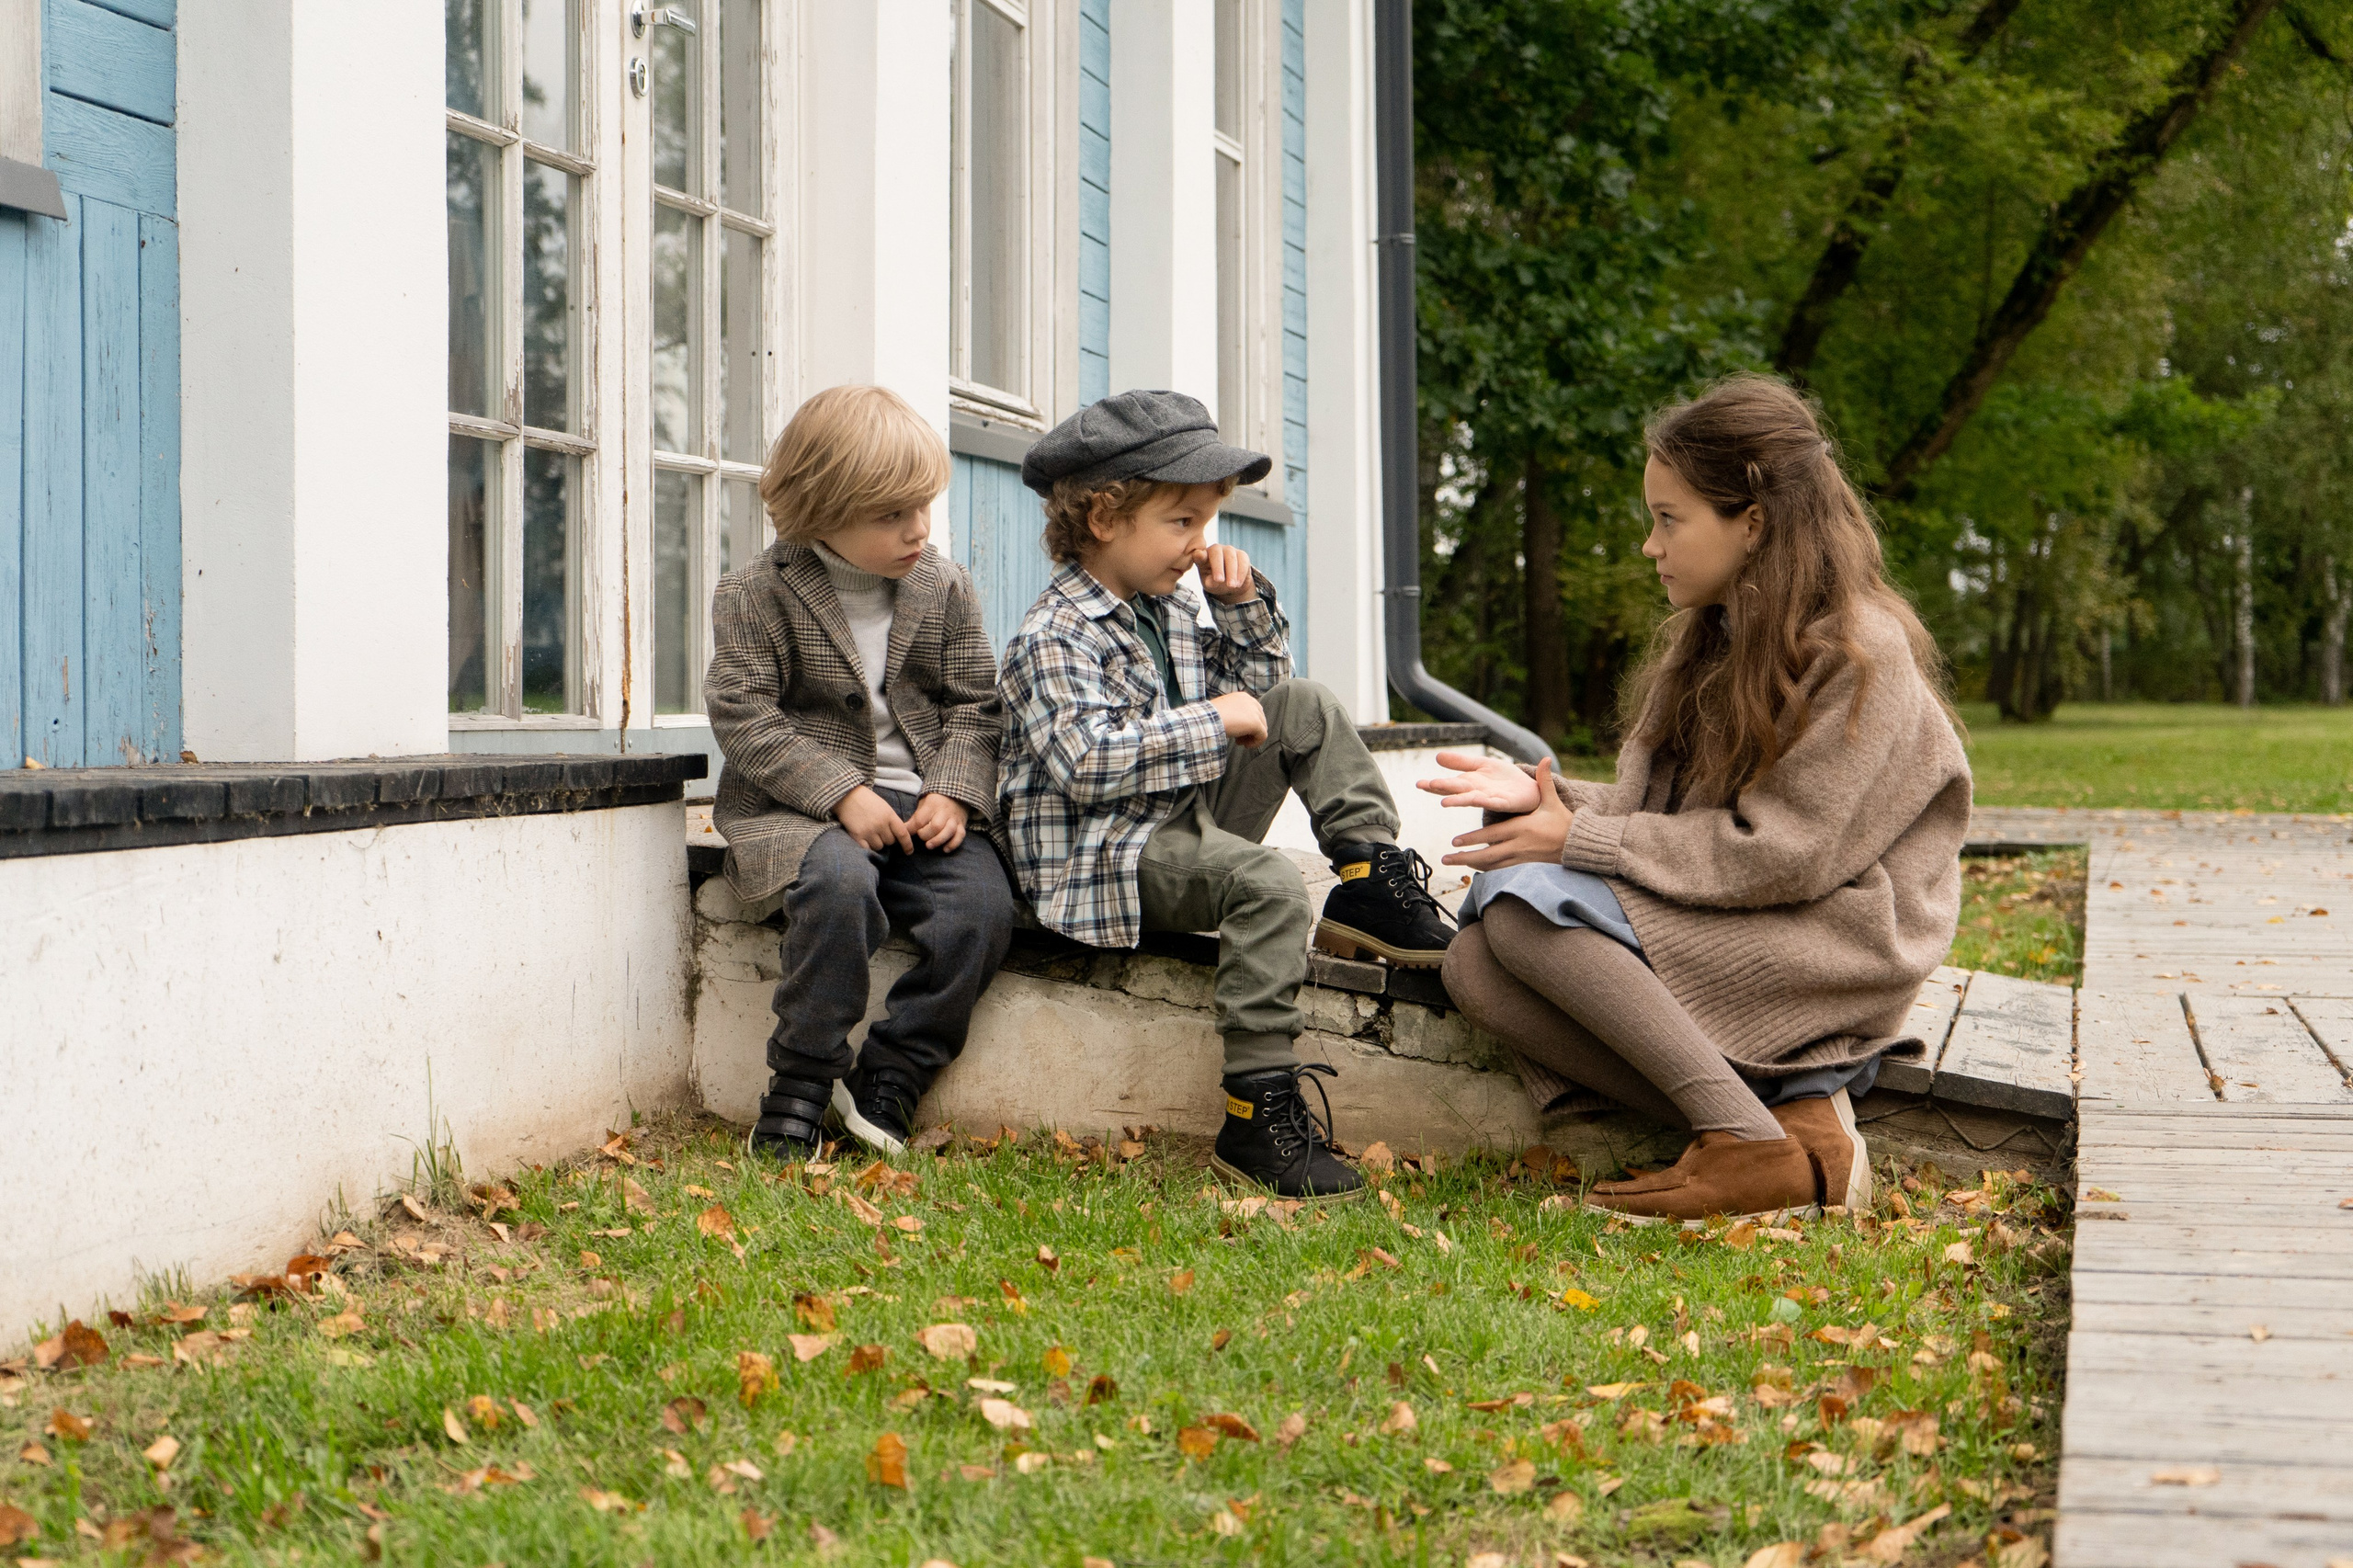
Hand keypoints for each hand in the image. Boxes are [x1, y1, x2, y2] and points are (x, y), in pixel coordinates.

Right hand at [834, 784, 913, 852]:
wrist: (846, 796)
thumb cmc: (867, 800)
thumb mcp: (884, 807)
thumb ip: (891, 820)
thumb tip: (898, 836)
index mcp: (889, 815)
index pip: (903, 834)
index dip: (907, 845)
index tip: (909, 852)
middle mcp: (880, 824)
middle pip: (890, 842)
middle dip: (887, 838)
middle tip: (879, 830)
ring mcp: (869, 831)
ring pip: (879, 847)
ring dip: (876, 842)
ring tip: (870, 832)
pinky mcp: (857, 836)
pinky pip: (867, 849)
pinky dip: (867, 846)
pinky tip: (864, 838)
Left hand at [906, 791, 969, 852]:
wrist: (956, 792)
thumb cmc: (935, 801)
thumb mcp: (924, 804)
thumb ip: (916, 817)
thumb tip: (904, 830)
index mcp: (932, 805)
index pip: (920, 819)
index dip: (912, 829)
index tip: (906, 834)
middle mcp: (945, 812)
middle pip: (936, 826)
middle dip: (926, 835)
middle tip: (921, 837)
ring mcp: (954, 818)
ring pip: (949, 831)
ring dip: (938, 841)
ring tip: (929, 846)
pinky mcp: (962, 824)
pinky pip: (960, 836)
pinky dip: (953, 844)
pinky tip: (945, 849)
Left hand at [1199, 544, 1257, 603]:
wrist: (1230, 584)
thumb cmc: (1215, 582)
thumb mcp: (1209, 585)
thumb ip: (1209, 582)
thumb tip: (1211, 582)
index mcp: (1203, 556)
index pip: (1199, 554)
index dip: (1199, 555)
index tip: (1199, 556)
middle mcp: (1216, 549)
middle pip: (1217, 553)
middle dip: (1218, 567)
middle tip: (1219, 581)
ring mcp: (1229, 550)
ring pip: (1231, 557)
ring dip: (1232, 573)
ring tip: (1231, 586)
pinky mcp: (1242, 554)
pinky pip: (1243, 561)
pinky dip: (1241, 573)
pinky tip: (1238, 584)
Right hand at [1208, 691, 1267, 747]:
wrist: (1208, 719)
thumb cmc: (1210, 717)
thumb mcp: (1224, 711)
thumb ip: (1235, 713)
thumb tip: (1241, 724)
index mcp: (1243, 697)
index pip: (1253, 711)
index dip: (1247, 723)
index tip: (1237, 732)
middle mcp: (1251, 701)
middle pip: (1260, 719)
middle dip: (1250, 731)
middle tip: (1238, 739)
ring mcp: (1255, 712)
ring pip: (1262, 728)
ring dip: (1251, 737)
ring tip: (1239, 743)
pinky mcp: (1256, 723)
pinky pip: (1263, 736)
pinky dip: (1256, 743)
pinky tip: (1245, 745)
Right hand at [1416, 748, 1541, 813]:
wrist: (1528, 789)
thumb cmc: (1503, 779)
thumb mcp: (1480, 764)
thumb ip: (1460, 762)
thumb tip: (1437, 756)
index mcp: (1468, 783)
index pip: (1447, 784)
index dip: (1433, 785)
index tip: (1419, 784)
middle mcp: (1475, 792)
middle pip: (1457, 791)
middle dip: (1443, 789)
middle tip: (1429, 786)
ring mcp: (1489, 799)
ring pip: (1471, 799)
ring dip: (1459, 801)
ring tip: (1445, 802)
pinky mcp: (1505, 802)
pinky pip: (1494, 802)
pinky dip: (1485, 801)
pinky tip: (1477, 799)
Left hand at [1441, 757, 1573, 869]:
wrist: (1576, 846)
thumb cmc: (1563, 822)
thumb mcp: (1553, 801)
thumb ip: (1545, 781)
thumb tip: (1546, 759)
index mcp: (1522, 828)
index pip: (1493, 835)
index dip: (1474, 839)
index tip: (1455, 840)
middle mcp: (1518, 845)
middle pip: (1487, 854)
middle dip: (1465, 856)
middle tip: (1445, 857)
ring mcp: (1519, 857)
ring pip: (1490, 864)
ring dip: (1470, 864)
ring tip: (1451, 863)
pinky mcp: (1521, 864)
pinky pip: (1499, 868)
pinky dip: (1484, 868)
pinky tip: (1471, 867)